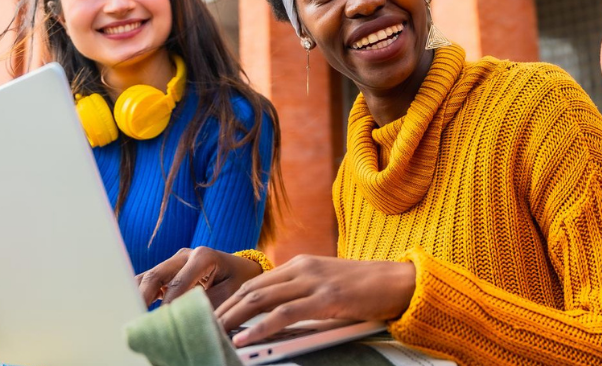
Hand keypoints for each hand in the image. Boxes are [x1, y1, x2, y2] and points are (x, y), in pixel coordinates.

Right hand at [137, 247, 265, 307]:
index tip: (161, 320)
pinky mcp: (168, 271)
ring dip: (138, 295)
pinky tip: (135, 308)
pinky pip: (149, 280)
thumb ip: (209, 304)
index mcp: (203, 256)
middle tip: (136, 317)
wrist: (241, 269)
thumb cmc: (238, 280)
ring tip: (131, 313)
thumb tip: (189, 318)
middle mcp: (185, 255)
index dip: (168, 304)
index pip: (178, 283)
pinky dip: (141, 293)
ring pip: (148, 276)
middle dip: (143, 297)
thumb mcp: (230, 292)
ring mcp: (174, 261)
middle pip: (156, 275)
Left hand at [216, 255, 414, 346]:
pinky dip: (260, 326)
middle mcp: (301, 268)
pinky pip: (284, 313)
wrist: (399, 281)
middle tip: (202, 326)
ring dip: (233, 318)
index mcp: (299, 264)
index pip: (254, 282)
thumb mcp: (327, 285)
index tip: (212, 316)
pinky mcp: (326, 298)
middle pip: (250, 288)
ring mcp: (313, 281)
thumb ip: (302, 294)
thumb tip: (275, 316)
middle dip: (223, 309)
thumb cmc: (365, 288)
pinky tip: (245, 337)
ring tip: (214, 332)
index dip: (229, 300)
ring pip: (261, 298)